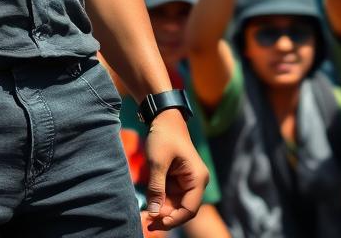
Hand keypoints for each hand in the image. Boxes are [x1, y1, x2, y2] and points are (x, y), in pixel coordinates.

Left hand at [143, 113, 206, 230]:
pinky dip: (159, 201)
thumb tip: (153, 213)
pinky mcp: (178, 179)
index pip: (189, 209)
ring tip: (143, 215)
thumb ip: (156, 188)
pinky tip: (147, 206)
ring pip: (175, 204)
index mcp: (197, 179)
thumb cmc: (164, 136)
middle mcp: (196, 182)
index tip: (155, 223)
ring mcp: (187, 181)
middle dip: (164, 216)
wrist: (163, 117)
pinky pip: (170, 196)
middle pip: (182, 209)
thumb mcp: (158, 162)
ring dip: (160, 210)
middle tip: (144, 221)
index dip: (173, 219)